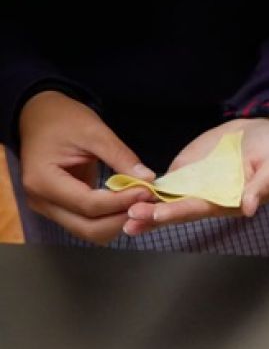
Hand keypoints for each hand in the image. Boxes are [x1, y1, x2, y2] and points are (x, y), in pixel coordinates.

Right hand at [17, 90, 153, 243]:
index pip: (89, 205)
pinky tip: (128, 204)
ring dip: (118, 223)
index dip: (122, 202)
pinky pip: (88, 224)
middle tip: (149, 202)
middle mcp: (41, 201)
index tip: (148, 191)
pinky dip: (111, 219)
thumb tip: (148, 180)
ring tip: (141, 203)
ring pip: (90, 231)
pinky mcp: (60, 209)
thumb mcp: (93, 131)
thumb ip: (120, 156)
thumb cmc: (62, 119)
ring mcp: (48, 208)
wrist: (39, 117)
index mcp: (43, 180)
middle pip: (89, 228)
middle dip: (123, 219)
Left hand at [124, 118, 268, 234]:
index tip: (159, 214)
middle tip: (132, 219)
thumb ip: (262, 188)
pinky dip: (147, 189)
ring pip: (168, 200)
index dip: (181, 212)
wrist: (267, 131)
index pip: (202, 209)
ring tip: (124, 214)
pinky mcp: (187, 170)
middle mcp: (210, 198)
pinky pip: (166, 182)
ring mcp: (196, 185)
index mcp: (230, 202)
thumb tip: (249, 208)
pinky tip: (128, 193)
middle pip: (179, 209)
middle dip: (155, 216)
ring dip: (147, 208)